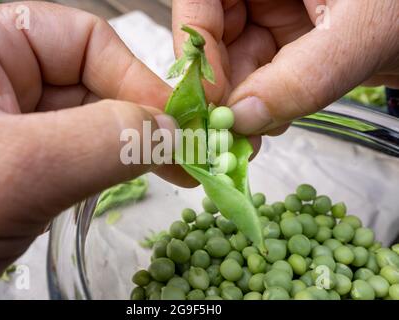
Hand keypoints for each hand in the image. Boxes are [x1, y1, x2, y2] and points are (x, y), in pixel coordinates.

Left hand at [0, 2, 187, 295]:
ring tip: (173, 171)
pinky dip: (110, 167)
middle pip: (93, 81)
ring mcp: (7, 125)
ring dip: (131, 145)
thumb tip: (174, 132)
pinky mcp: (17, 167)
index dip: (137, 78)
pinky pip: (77, 155)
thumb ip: (102, 140)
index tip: (177, 125)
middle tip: (185, 157)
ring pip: (90, 121)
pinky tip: (133, 179)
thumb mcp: (14, 167)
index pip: (83, 40)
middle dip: (141, 117)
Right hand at [173, 0, 398, 139]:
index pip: (201, 0)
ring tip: (255, 133)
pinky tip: (274, 121)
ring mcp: (271, 20)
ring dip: (243, 106)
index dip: (198, 46)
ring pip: (234, 67)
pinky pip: (258, 81)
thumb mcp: (361, 31)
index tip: (212, 98)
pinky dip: (263, 108)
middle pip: (213, 39)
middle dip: (222, 88)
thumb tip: (244, 118)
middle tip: (229, 131)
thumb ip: (303, 76)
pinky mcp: (284, 48)